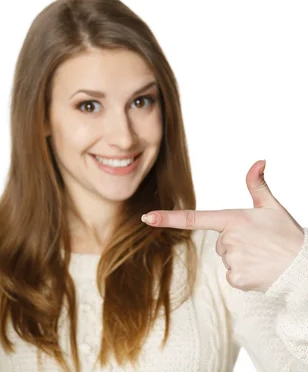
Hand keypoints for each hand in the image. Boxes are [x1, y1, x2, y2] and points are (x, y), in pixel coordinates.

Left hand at [141, 160, 303, 291]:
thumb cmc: (288, 235)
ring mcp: (231, 260)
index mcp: (233, 219)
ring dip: (241, 259)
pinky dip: (244, 275)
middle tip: (259, 244)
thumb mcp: (273, 207)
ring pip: (226, 259)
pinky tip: (261, 271)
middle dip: (236, 244)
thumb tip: (259, 160)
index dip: (168, 218)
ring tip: (263, 257)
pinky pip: (232, 276)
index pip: (193, 218)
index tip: (146, 218)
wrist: (305, 267)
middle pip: (219, 242)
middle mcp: (228, 239)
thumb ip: (258, 185)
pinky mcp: (237, 278)